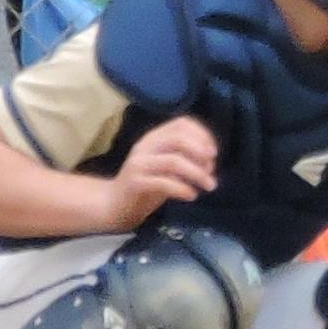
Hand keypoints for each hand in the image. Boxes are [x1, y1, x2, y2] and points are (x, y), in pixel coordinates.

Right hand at [103, 116, 217, 229]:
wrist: (114, 205)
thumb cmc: (148, 183)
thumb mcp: (168, 165)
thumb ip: (186, 157)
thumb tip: (211, 160)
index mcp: (154, 137)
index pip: (182, 123)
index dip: (203, 135)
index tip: (213, 154)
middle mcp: (145, 146)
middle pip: (179, 139)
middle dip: (202, 154)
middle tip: (211, 170)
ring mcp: (138, 163)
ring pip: (173, 161)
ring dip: (197, 174)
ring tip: (209, 186)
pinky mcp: (134, 182)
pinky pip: (163, 182)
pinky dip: (182, 188)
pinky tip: (191, 196)